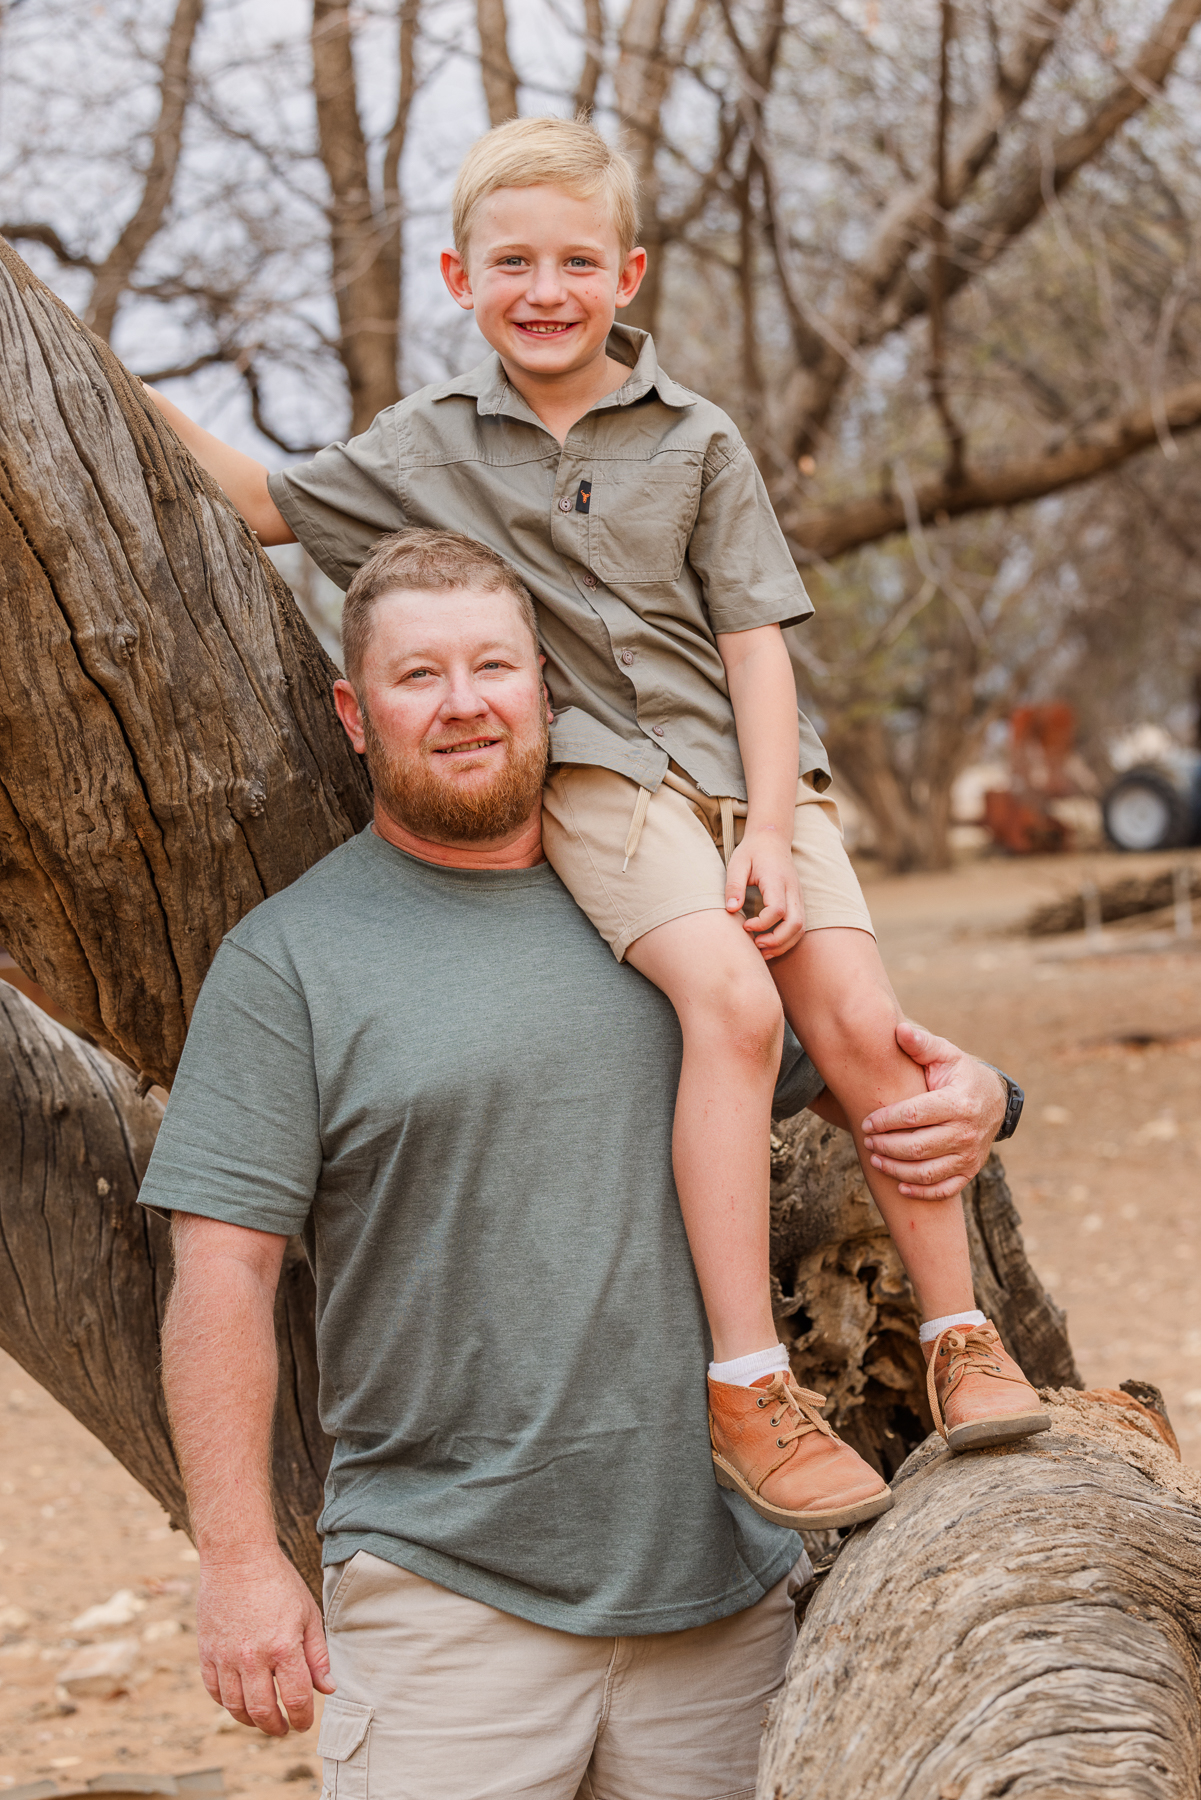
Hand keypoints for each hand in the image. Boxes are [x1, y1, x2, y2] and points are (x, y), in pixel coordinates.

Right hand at [197, 1547, 334, 1735]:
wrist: (238, 1558)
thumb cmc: (278, 1583)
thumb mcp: (308, 1613)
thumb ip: (317, 1654)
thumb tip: (328, 1688)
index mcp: (282, 1647)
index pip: (295, 1699)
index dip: (302, 1718)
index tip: (304, 1723)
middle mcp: (252, 1657)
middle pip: (263, 1712)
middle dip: (276, 1727)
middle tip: (284, 1729)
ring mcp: (226, 1656)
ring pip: (235, 1707)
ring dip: (251, 1720)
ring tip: (263, 1719)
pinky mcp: (207, 1652)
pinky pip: (214, 1691)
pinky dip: (227, 1703)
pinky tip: (239, 1701)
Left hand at [725, 828, 804, 958]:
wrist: (772, 840)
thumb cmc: (752, 852)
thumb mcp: (737, 864)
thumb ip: (734, 886)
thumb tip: (731, 910)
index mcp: (777, 880)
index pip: (777, 910)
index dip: (762, 924)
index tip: (744, 926)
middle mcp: (792, 890)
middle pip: (795, 924)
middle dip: (777, 941)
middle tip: (755, 945)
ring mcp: (798, 897)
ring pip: (800, 928)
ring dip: (783, 944)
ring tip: (761, 950)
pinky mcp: (798, 902)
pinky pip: (798, 926)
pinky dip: (786, 940)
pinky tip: (768, 944)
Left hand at [859, 1021, 1007, 1199]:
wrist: (993, 1099)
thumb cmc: (959, 1074)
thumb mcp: (944, 1055)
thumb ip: (921, 1045)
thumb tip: (899, 1030)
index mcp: (958, 1102)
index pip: (915, 1116)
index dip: (887, 1121)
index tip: (867, 1121)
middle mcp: (966, 1132)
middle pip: (918, 1147)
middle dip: (887, 1146)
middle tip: (867, 1141)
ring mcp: (970, 1155)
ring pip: (928, 1172)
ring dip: (897, 1170)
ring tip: (875, 1160)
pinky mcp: (970, 1170)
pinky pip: (944, 1188)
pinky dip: (921, 1192)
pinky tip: (899, 1186)